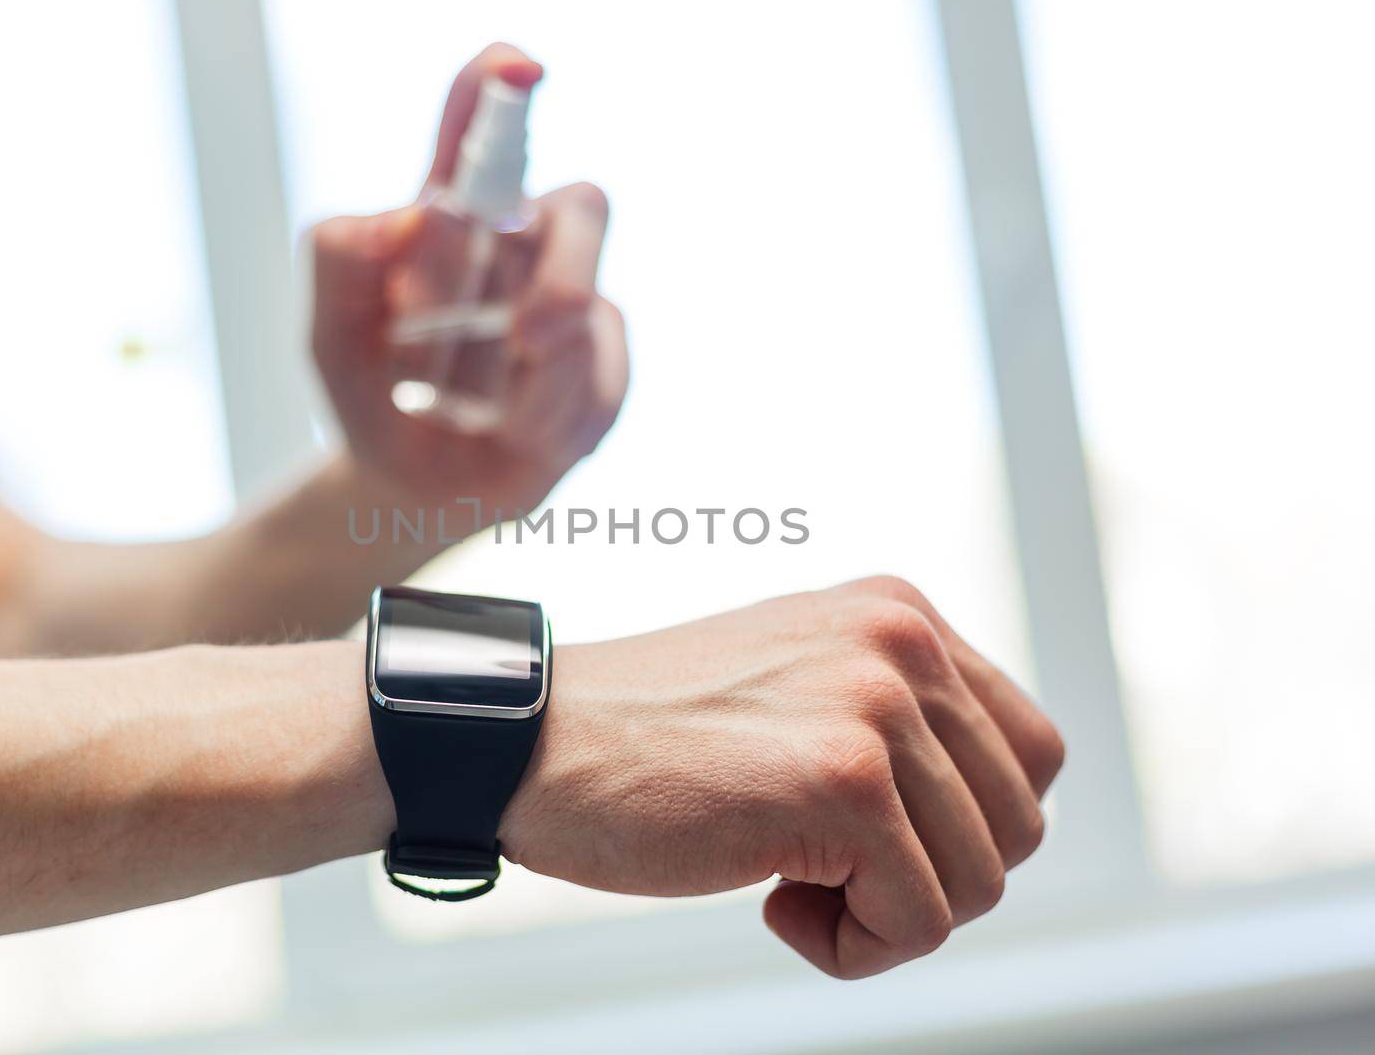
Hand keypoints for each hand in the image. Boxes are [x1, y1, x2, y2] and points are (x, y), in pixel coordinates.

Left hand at [308, 43, 627, 515]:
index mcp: (453, 222)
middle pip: (583, 206)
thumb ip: (339, 264)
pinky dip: (550, 417)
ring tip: (499, 415)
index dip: (502, 86)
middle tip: (530, 334)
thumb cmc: (373, 399)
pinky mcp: (601, 371)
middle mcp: (523, 251)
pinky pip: (600, 379)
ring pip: (593, 306)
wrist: (410, 496)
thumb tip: (406, 214)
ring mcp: (571, 312)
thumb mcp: (330, 338)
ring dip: (549, 370)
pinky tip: (516, 436)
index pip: (482, 133)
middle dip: (569, 267)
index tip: (521, 66)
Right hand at [501, 576, 1064, 978]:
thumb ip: (898, 716)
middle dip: (929, 877)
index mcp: (900, 612)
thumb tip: (997, 813)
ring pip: (979, 882)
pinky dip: (851, 948)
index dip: (962, 826)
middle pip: (1018, 823)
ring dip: (886, 915)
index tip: (866, 837)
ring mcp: (877, 705)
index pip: (1030, 753)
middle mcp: (902, 641)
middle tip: (822, 868)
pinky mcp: (845, 783)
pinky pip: (919, 924)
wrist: (529, 744)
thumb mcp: (797, 685)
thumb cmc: (650, 740)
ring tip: (789, 880)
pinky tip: (771, 902)